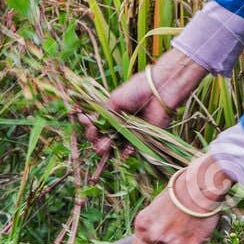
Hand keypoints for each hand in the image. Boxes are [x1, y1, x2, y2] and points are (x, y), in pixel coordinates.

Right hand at [75, 49, 204, 157]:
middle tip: (94, 133)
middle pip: (102, 136)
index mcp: (112, 113)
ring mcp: (130, 133)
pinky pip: (130, 150)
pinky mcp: (142, 139)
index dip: (89, 124)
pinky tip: (120, 151)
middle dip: (94, 137)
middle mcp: (120, 124)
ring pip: (114, 145)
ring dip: (105, 147)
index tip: (84, 120)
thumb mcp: (114, 100)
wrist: (158, 91)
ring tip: (103, 146)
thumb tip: (87, 122)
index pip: (96, 123)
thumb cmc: (136, 90)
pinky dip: (124, 152)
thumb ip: (102, 113)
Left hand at [131, 153, 235, 243]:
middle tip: (180, 236)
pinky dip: (195, 241)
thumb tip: (157, 242)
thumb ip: (153, 227)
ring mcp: (172, 242)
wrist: (199, 186)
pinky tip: (197, 226)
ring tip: (188, 227)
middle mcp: (154, 236)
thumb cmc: (179, 193)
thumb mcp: (156, 208)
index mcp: (142, 225)